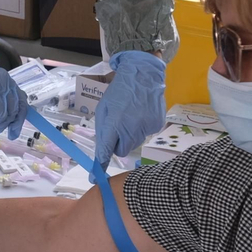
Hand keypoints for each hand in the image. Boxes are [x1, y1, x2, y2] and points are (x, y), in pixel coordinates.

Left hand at [94, 50, 166, 164]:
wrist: (143, 75)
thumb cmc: (119, 91)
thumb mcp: (104, 108)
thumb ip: (103, 130)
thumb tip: (103, 150)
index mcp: (114, 122)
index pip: (106, 149)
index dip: (100, 164)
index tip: (95, 177)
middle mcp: (131, 128)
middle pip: (122, 150)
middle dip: (118, 144)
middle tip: (118, 128)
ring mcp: (146, 127)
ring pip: (134, 143)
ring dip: (130, 135)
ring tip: (131, 116)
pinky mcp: (156, 125)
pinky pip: (145, 135)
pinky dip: (142, 128)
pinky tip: (142, 113)